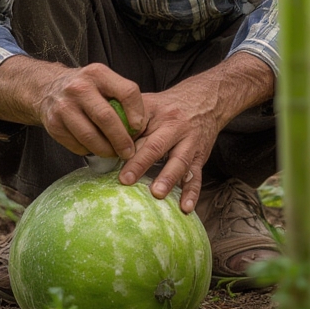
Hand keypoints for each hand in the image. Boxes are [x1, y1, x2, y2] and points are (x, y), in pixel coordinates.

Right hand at [0, 56, 145, 159]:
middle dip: (121, 140)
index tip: (139, 128)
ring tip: (114, 154)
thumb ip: (122, 98)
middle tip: (129, 153)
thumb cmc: (86, 88)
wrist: (48, 88)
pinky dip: (89, 150)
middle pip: (106, 118)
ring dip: (106, 150)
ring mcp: (63, 106)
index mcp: (98, 74)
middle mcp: (79, 88)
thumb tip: (140, 127)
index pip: (127, 92)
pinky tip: (94, 147)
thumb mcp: (104, 82)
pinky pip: (77, 145)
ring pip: (90, 137)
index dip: (137, 112)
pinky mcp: (53, 124)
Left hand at [119, 83, 219, 212]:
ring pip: (179, 161)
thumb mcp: (148, 103)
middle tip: (126, 180)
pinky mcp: (200, 157)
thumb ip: (128, 119)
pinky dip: (192, 193)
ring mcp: (190, 142)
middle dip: (141, 163)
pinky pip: (197, 176)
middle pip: (157, 145)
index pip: (138, 127)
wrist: (205, 101)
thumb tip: (104, 141)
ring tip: (157, 194)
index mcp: (156, 112)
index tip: (111, 157)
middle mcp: (175, 126)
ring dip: (168, 179)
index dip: (124, 143)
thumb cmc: (168, 106)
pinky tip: (186, 207)